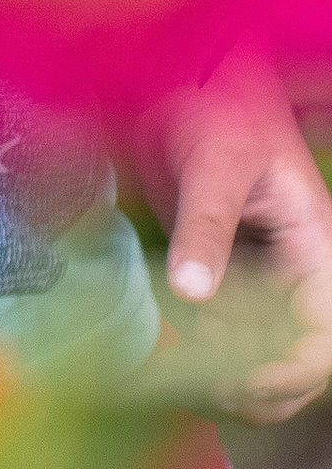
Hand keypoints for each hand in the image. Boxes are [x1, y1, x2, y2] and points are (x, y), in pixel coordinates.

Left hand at [145, 67, 331, 422]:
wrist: (177, 78)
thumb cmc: (213, 106)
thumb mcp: (214, 164)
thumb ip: (206, 227)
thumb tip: (194, 292)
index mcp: (315, 251)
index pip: (322, 341)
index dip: (289, 375)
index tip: (238, 385)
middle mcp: (291, 274)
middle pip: (289, 364)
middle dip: (249, 390)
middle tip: (191, 389)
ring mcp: (253, 279)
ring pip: (249, 356)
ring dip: (214, 376)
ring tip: (164, 372)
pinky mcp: (215, 275)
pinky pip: (213, 331)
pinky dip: (189, 348)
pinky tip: (153, 348)